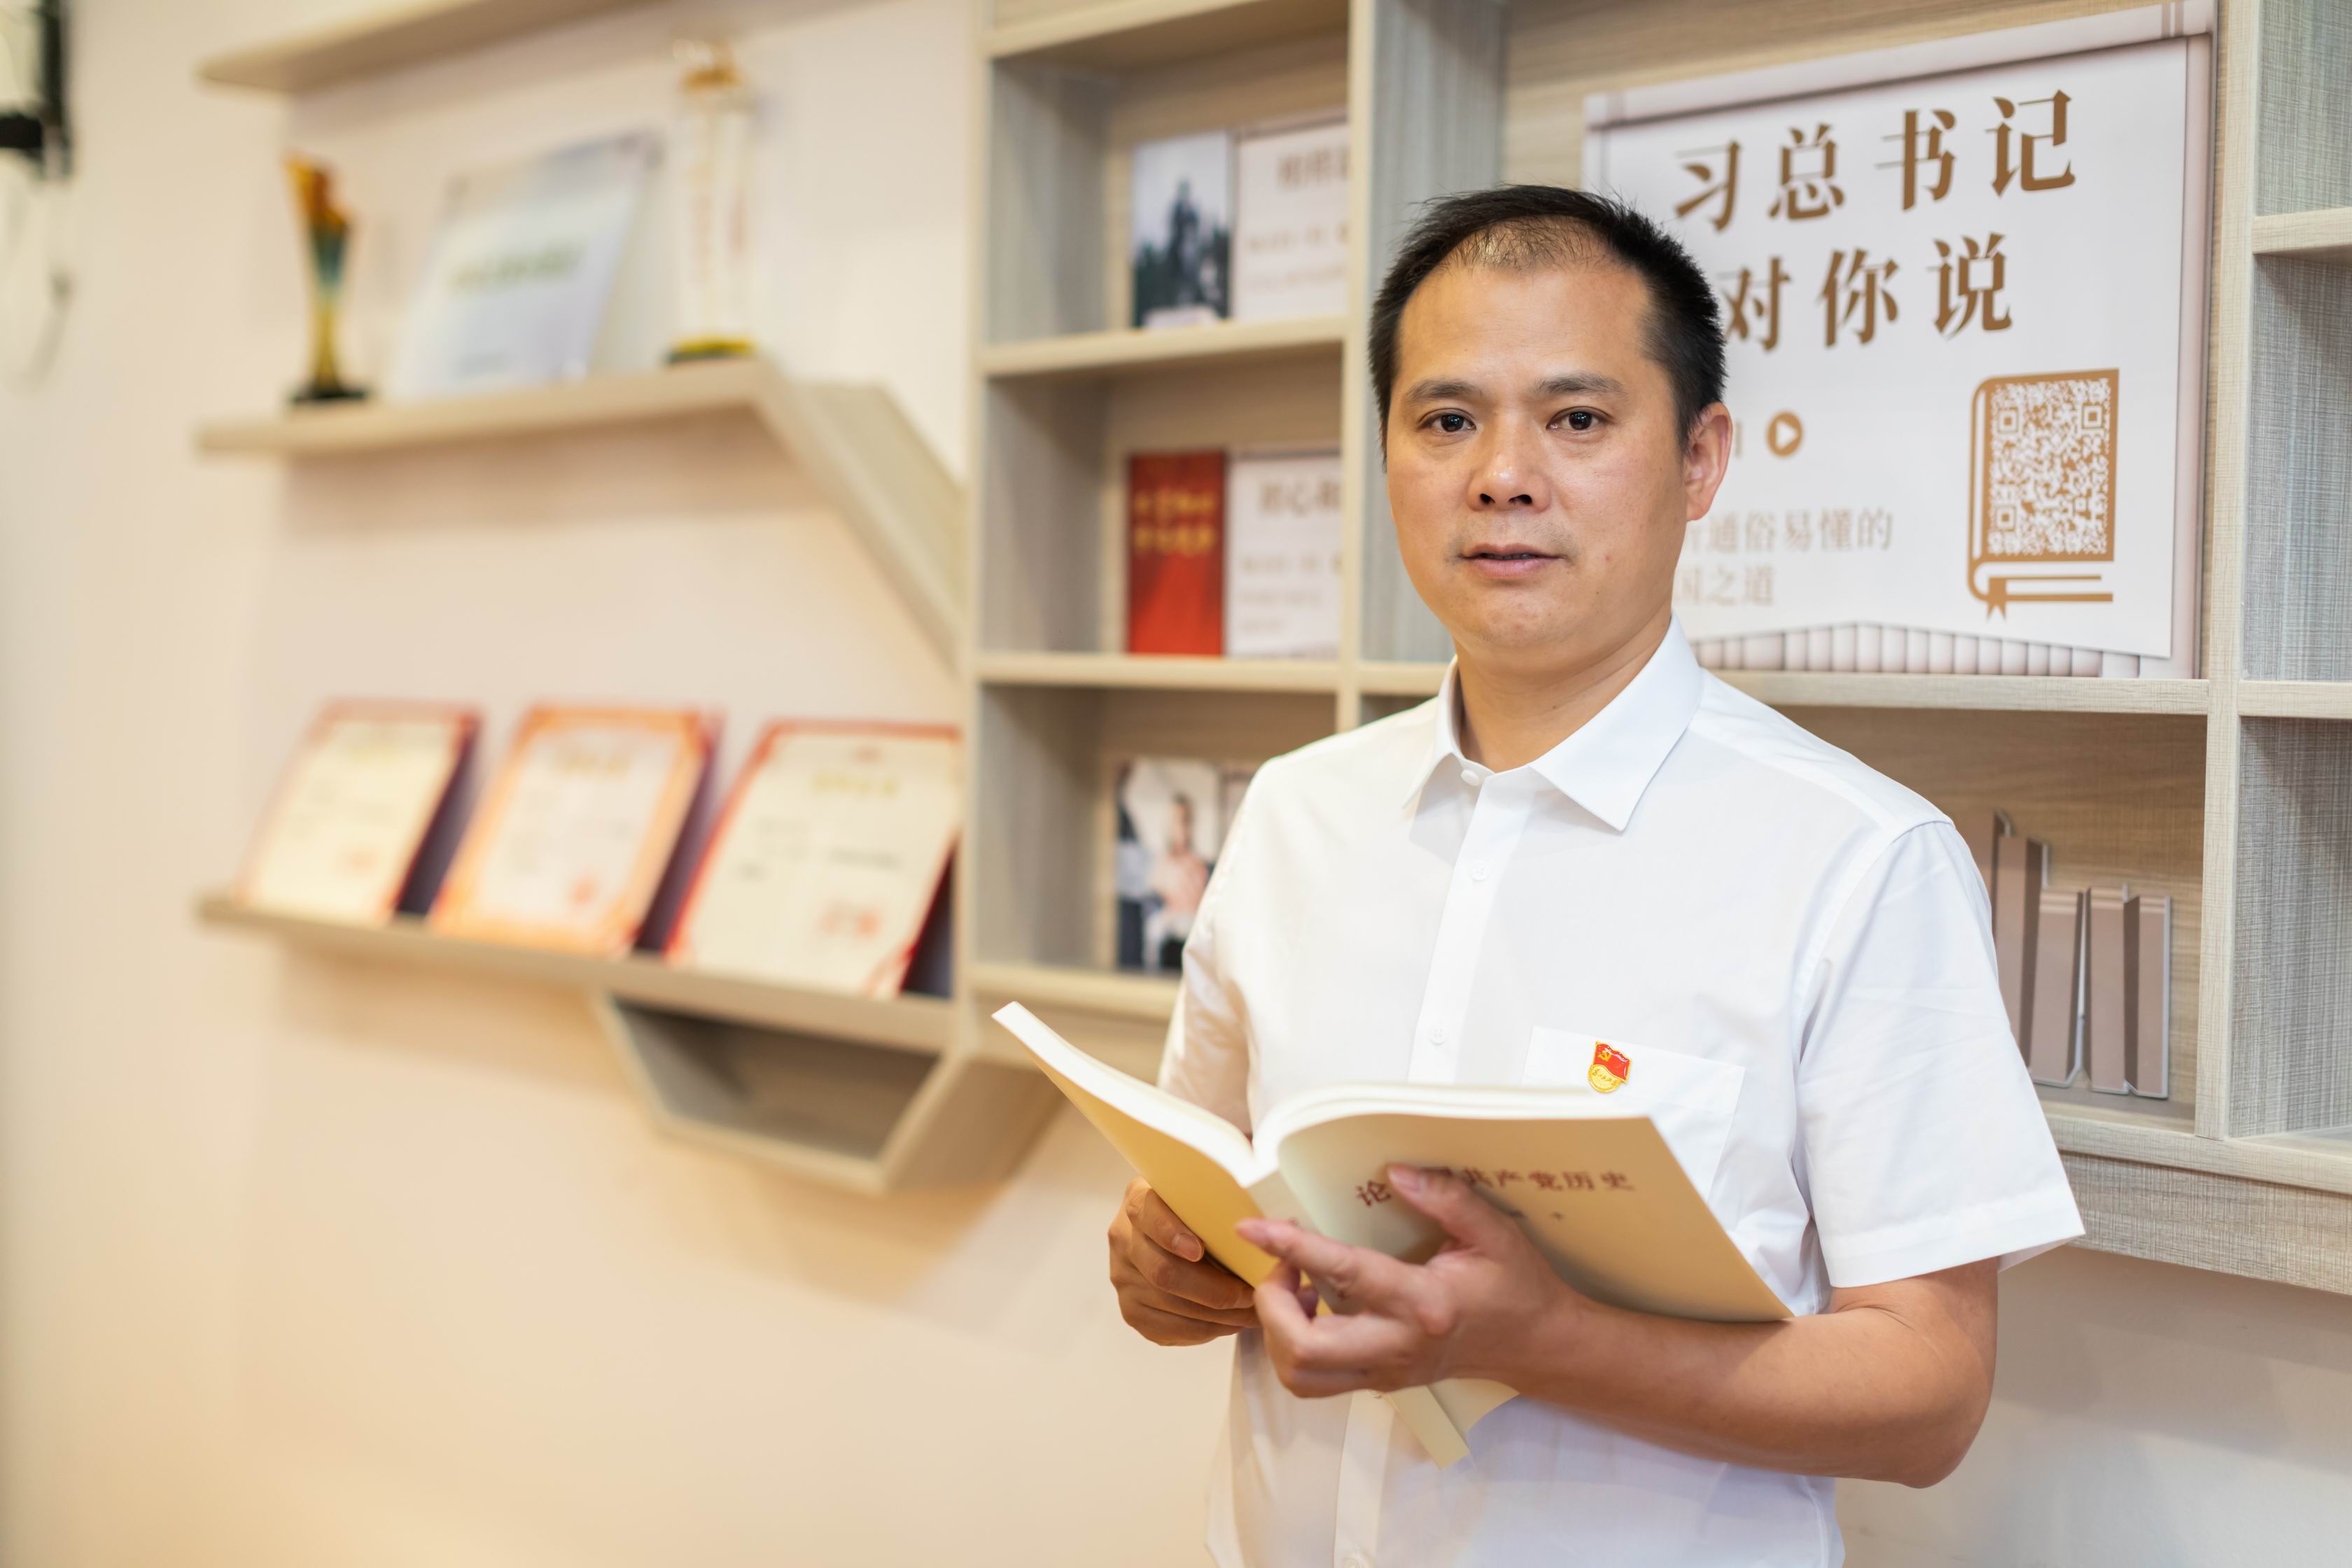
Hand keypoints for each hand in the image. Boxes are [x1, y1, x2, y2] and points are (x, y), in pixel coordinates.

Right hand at [1108, 1178, 1259, 1345]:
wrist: (1165, 1237)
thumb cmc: (1197, 1215)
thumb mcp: (1202, 1197)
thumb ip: (1225, 1205)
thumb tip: (1286, 1225)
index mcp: (1140, 1200)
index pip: (1147, 1213)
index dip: (1171, 1233)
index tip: (1198, 1249)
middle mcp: (1123, 1239)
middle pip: (1163, 1271)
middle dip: (1214, 1289)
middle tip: (1252, 1294)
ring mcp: (1123, 1277)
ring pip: (1170, 1304)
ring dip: (1218, 1315)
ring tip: (1253, 1313)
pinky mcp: (1131, 1311)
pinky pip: (1169, 1329)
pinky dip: (1206, 1330)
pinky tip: (1231, 1323)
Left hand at [1235, 1163, 1580, 1396]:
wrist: (1536, 1345)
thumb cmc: (1516, 1285)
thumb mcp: (1494, 1233)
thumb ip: (1447, 1198)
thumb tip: (1395, 1172)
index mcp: (1424, 1304)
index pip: (1343, 1274)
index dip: (1291, 1249)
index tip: (1252, 1228)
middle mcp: (1398, 1346)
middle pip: (1304, 1350)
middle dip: (1271, 1305)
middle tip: (1282, 1266)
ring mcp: (1386, 1372)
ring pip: (1302, 1376)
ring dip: (1279, 1331)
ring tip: (1295, 1289)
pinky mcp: (1381, 1381)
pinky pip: (1316, 1379)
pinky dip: (1295, 1345)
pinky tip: (1314, 1308)